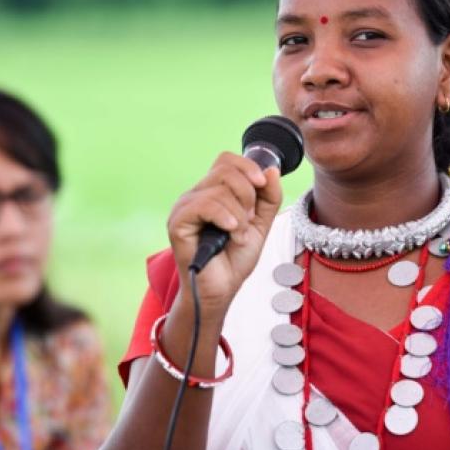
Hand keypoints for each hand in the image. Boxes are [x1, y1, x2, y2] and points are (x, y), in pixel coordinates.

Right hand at [166, 152, 282, 316]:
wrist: (223, 288)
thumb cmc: (236, 258)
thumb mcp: (261, 223)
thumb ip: (269, 197)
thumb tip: (271, 169)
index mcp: (212, 191)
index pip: (226, 160)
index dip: (247, 167)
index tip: (262, 184)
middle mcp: (195, 195)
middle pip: (225, 170)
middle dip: (248, 194)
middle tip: (247, 219)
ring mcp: (184, 207)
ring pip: (219, 190)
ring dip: (239, 215)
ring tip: (238, 234)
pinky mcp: (178, 222)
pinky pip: (205, 205)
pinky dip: (225, 218)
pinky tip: (230, 232)